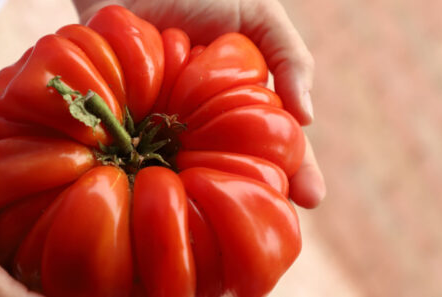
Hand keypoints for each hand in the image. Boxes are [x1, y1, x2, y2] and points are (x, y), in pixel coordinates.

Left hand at [73, 0, 325, 207]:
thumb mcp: (258, 15)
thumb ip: (289, 57)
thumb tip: (307, 118)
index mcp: (241, 101)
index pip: (277, 142)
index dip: (297, 170)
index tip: (311, 196)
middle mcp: (207, 121)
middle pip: (239, 167)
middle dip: (259, 196)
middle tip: (275, 221)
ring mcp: (169, 126)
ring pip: (194, 172)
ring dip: (209, 199)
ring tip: (228, 225)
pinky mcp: (130, 124)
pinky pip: (145, 156)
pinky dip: (157, 179)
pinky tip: (169, 201)